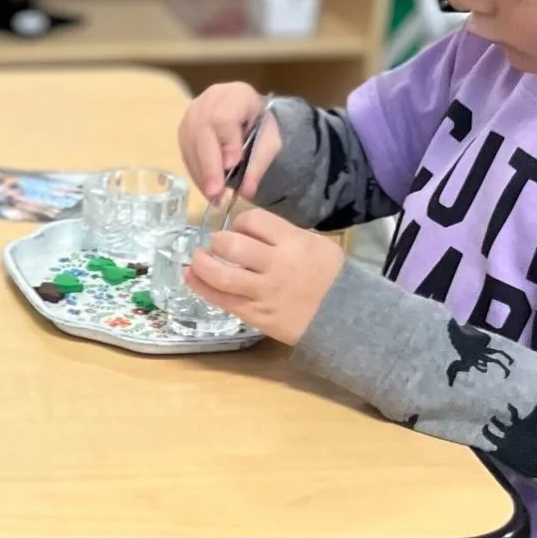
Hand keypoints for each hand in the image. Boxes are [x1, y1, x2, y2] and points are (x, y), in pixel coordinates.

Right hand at [179, 81, 280, 201]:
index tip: (232, 165)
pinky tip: (206, 190)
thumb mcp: (270, 142)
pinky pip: (186, 154)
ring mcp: (191, 115)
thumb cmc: (260, 126)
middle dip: (209, 165)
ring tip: (214, 198)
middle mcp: (208, 101)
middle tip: (216, 192)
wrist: (247, 116)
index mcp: (235, 95)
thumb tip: (246, 192)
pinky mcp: (183, 131)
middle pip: (203, 133)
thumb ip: (258, 164)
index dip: (227, 142)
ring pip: (191, 145)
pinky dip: (196, 174)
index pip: (225, 118)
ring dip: (201, 174)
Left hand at [185, 207, 343, 345]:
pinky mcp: (256, 314)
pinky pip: (222, 299)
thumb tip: (247, 231)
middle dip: (217, 241)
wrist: (346, 317)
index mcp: (293, 242)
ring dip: (201, 264)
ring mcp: (264, 291)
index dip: (239, 223)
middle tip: (217, 246)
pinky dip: (201, 286)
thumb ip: (283, 236)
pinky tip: (191, 277)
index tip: (239, 230)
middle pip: (231, 245)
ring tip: (197, 260)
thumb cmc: (330, 277)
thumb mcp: (315, 245)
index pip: (253, 220)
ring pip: (220, 274)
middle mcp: (276, 264)